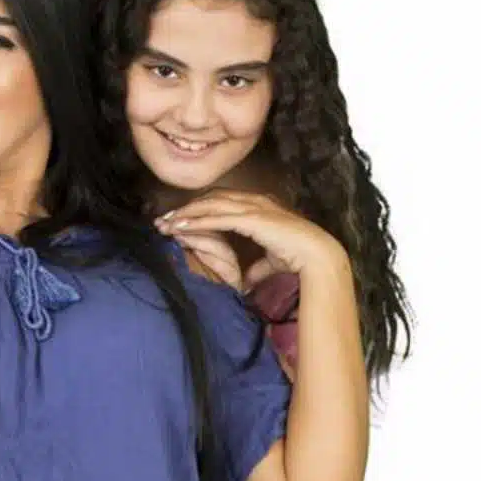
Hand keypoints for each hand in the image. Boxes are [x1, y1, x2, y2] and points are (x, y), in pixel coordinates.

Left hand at [155, 190, 344, 288]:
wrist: (317, 256)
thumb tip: (247, 281)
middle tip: (163, 220)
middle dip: (185, 209)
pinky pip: (216, 217)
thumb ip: (257, 268)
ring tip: (165, 224)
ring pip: (209, 204)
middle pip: (210, 198)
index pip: (222, 201)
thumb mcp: (271, 262)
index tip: (180, 220)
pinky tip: (179, 228)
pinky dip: (196, 221)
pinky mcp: (251, 218)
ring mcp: (252, 207)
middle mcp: (254, 201)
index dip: (200, 209)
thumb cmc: (299, 258)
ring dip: (185, 214)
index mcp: (259, 206)